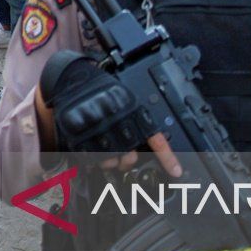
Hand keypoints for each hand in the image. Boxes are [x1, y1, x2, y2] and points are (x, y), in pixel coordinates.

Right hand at [38, 51, 180, 177]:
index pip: (155, 139)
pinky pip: (91, 160)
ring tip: (106, 150)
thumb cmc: (101, 88)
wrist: (74, 78)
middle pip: (130, 158)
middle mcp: (116, 123)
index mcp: (131, 112)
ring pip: (110, 162)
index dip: (167, 157)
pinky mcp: (80, 138)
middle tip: (125, 158)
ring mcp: (97, 132)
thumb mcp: (125, 97)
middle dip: (128, 162)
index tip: (176, 172)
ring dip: (109, 162)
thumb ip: (137, 118)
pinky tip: (93, 151)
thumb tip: (151, 144)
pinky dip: (92, 160)